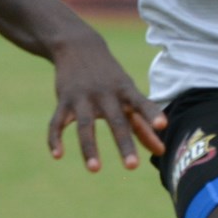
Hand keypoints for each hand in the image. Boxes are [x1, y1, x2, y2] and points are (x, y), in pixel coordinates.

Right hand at [48, 36, 167, 171]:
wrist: (79, 47)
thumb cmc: (111, 78)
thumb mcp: (129, 94)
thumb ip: (144, 124)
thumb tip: (161, 151)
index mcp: (125, 92)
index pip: (142, 103)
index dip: (152, 114)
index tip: (163, 125)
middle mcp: (105, 95)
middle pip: (116, 121)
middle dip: (124, 143)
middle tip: (133, 166)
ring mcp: (83, 98)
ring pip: (85, 125)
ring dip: (89, 148)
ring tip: (95, 169)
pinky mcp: (63, 100)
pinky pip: (56, 122)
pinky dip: (55, 138)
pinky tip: (58, 156)